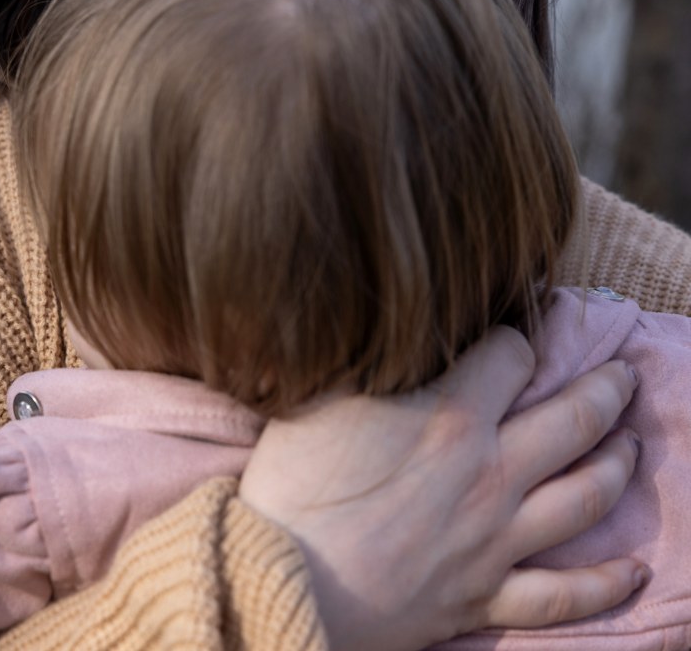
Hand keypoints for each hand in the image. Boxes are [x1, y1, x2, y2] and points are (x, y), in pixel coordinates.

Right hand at [239, 326, 642, 650]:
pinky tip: (633, 572)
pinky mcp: (486, 596)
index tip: (516, 334)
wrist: (281, 577)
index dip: (518, 336)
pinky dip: (604, 585)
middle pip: (575, 419)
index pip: (514, 354)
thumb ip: (372, 352)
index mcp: (452, 414)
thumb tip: (391, 318)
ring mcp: (496, 538)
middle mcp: (490, 472)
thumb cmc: (295, 482)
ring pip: (586, 498)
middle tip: (625, 374)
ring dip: (620, 466)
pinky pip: (563, 596)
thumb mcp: (324, 392)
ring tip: (634, 445)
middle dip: (609, 389)